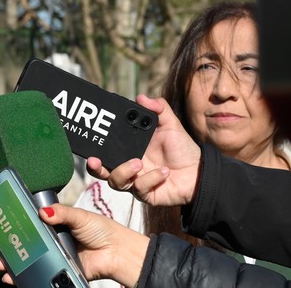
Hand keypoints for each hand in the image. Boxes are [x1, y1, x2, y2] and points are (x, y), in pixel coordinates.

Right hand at [0, 205, 148, 285]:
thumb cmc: (101, 230)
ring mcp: (52, 257)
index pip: (26, 224)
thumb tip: (42, 212)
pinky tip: (12, 277)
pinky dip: (23, 277)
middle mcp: (49, 240)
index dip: (10, 226)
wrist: (117, 252)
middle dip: (3, 247)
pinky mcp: (58, 271)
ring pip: (26, 260)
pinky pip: (38, 274)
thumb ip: (61, 214)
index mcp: (52, 224)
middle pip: (21, 243)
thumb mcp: (79, 216)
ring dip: (9, 262)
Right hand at [87, 94, 201, 205]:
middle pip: (102, 170)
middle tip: (94, 160)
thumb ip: (158, 108)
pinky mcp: (146, 194)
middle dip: (95, 167)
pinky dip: (151, 179)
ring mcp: (135, 181)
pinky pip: (140, 189)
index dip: (94, 146)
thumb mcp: (170, 124)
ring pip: (116, 181)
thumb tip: (141, 97)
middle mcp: (128, 166)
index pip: (105, 148)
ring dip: (124, 171)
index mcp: (129, 149)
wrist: (199, 172)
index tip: (91, 139)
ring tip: (138, 163)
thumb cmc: (182, 148)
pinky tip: (163, 172)